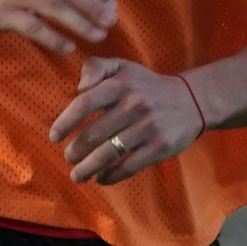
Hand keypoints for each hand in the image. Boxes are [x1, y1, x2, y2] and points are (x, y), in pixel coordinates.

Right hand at [0, 0, 116, 52]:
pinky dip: (53, 38)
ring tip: (97, 37)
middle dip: (95, 6)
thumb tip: (82, 2)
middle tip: (111, 23)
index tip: (112, 7)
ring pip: (57, 6)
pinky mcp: (4, 14)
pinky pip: (34, 26)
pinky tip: (67, 49)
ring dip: (81, 22)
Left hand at [50, 56, 202, 184]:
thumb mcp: (123, 67)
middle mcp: (134, 105)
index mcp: (120, 84)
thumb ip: (95, 67)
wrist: (192, 100)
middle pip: (93, 135)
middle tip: (68, 157)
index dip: (65, 122)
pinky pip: (128, 166)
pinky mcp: (160, 146)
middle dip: (74, 151)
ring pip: (108, 154)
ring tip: (77, 175)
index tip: (54, 137)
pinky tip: (101, 178)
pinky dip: (110, 176)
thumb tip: (78, 87)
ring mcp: (148, 127)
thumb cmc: (146, 86)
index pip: (84, 104)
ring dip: (87, 168)